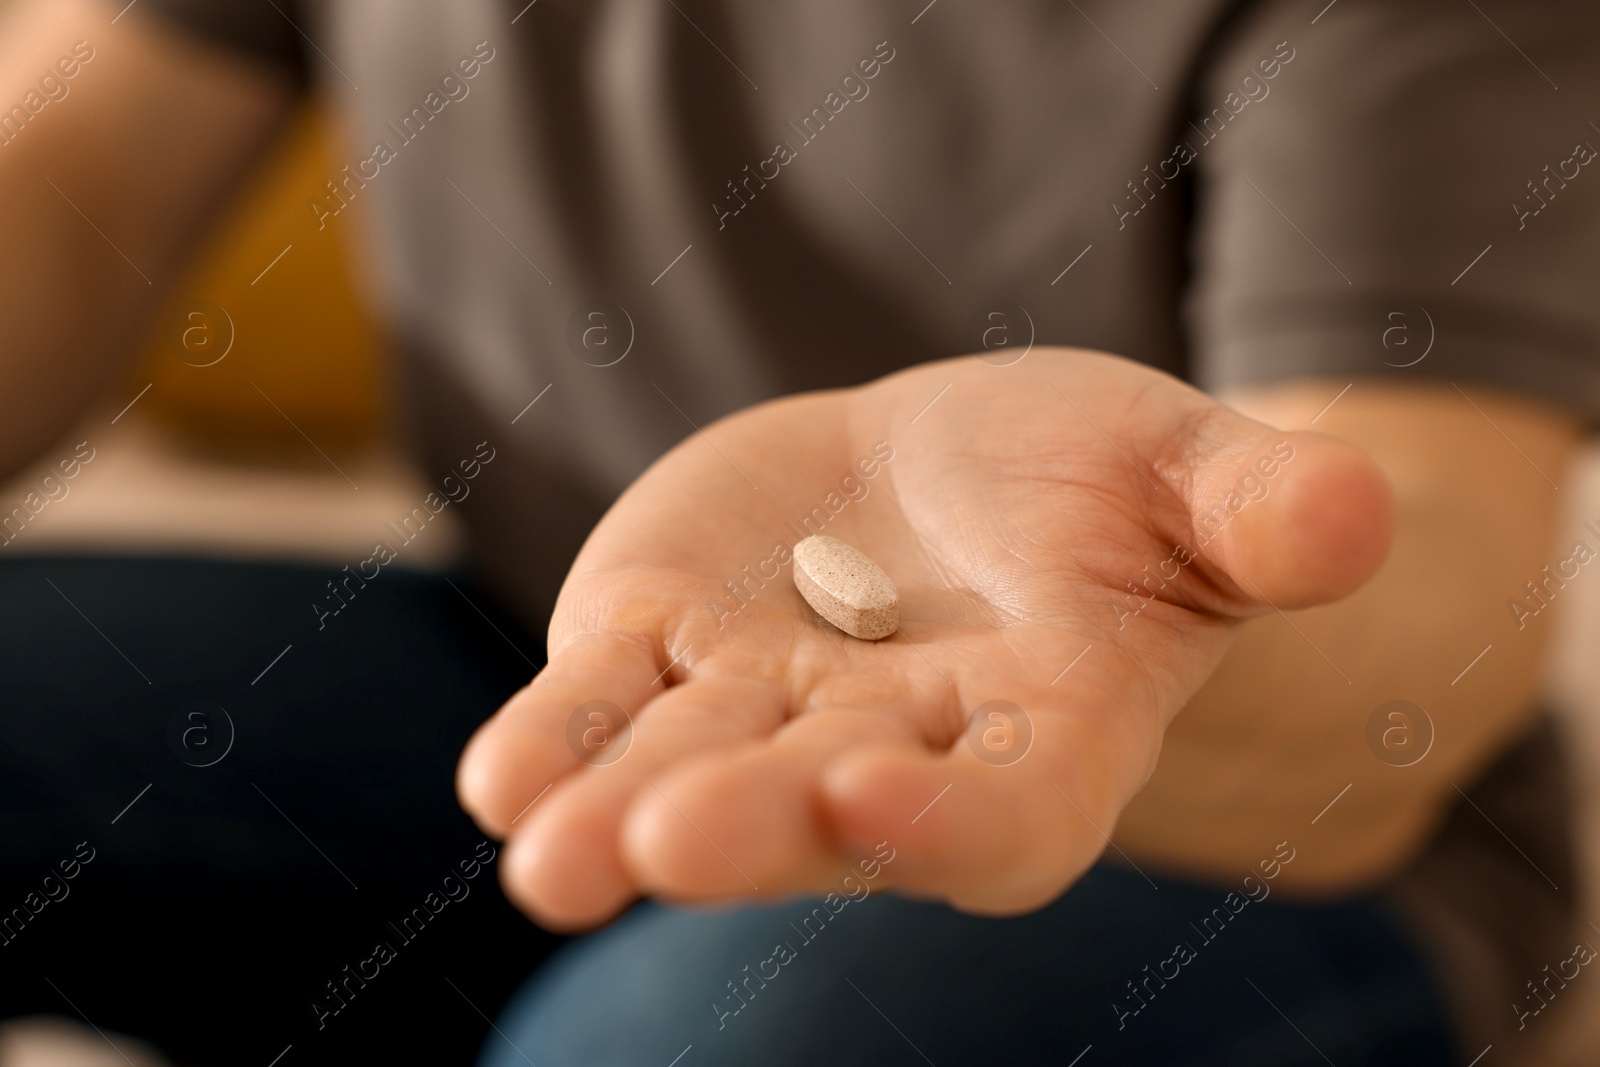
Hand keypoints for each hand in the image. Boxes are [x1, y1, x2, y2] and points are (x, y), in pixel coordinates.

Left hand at [457, 349, 1391, 928]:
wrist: (951, 475)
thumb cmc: (1102, 486)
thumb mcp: (1196, 477)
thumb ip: (1263, 512)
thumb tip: (1350, 514)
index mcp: (1040, 732)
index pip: (1006, 808)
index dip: (948, 816)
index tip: (878, 797)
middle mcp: (889, 750)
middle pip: (820, 811)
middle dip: (748, 828)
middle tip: (664, 845)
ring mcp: (763, 710)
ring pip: (685, 773)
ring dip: (614, 814)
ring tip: (547, 855)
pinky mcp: (662, 649)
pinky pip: (602, 708)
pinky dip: (553, 739)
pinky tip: (503, 778)